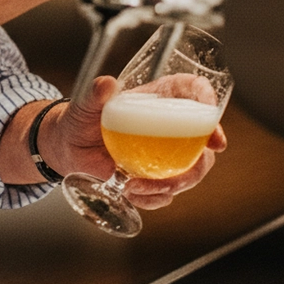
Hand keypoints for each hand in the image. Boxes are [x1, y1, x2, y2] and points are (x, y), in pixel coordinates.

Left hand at [43, 76, 227, 209]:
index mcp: (160, 97)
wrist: (69, 146)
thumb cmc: (82, 118)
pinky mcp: (155, 175)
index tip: (213, 135)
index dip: (211, 109)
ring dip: (171, 186)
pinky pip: (167, 193)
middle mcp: (169, 124)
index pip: (196, 93)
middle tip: (173, 179)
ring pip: (190, 172)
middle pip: (203, 143)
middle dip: (196, 167)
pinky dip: (153, 198)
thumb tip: (106, 85)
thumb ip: (95, 94)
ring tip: (136, 187)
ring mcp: (165, 152)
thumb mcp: (85, 103)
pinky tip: (131, 193)